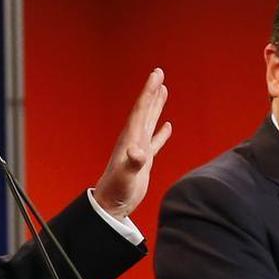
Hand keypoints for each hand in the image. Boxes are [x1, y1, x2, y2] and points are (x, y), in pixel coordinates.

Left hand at [92, 68, 171, 218]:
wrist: (112, 205)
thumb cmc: (117, 191)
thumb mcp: (126, 176)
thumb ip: (133, 163)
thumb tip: (139, 153)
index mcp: (130, 139)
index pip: (141, 109)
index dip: (149, 91)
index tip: (157, 75)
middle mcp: (133, 140)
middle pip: (145, 110)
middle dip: (152, 91)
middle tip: (159, 73)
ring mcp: (138, 150)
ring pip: (150, 122)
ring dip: (156, 106)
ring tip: (163, 90)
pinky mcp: (143, 162)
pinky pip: (155, 142)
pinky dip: (161, 133)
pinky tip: (167, 126)